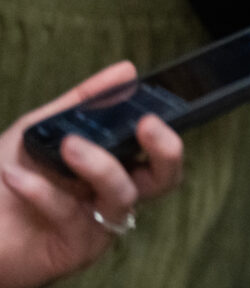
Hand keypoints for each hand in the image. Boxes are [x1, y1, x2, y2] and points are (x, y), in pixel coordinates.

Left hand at [0, 62, 182, 287]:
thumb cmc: (9, 175)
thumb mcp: (42, 130)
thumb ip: (84, 102)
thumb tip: (127, 70)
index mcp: (114, 165)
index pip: (158, 153)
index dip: (165, 134)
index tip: (151, 110)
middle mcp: (114, 195)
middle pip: (166, 179)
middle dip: (165, 151)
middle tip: (145, 124)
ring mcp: (98, 224)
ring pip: (123, 195)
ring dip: (99, 165)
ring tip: (67, 145)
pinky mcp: (75, 248)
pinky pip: (70, 214)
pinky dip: (42, 191)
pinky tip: (14, 175)